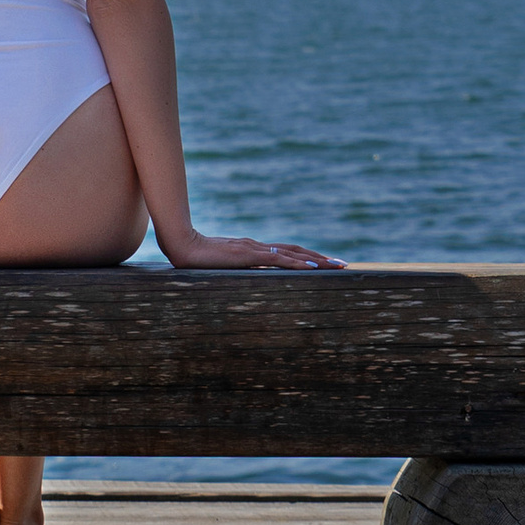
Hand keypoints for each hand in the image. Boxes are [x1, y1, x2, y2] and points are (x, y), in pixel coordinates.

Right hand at [159, 229, 342, 270]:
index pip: (288, 252)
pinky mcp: (249, 254)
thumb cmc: (195, 258)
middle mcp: (259, 246)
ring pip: (293, 254)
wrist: (181, 245)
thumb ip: (233, 270)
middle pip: (297, 251)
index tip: (326, 264)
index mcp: (254, 249)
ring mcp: (255, 249)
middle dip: (321, 259)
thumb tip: (244, 279)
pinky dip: (298, 265)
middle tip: (343, 265)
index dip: (308, 258)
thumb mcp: (220, 267)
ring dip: (317, 261)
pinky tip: (312, 269)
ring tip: (336, 266)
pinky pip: (278, 260)